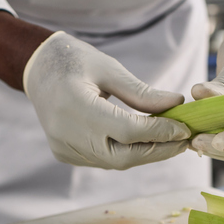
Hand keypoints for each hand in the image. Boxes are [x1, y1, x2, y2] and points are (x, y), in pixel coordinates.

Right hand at [23, 32, 189, 169]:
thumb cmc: (75, 61)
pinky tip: (143, 143)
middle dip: (157, 151)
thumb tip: (177, 105)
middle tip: (182, 141)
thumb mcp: (110, 69)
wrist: (38, 69)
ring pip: (113, 162)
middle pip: (122, 157)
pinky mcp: (64, 154)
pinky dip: (125, 154)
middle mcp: (66, 133)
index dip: (160, 133)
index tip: (185, 128)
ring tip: (168, 141)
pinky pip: (102, 160)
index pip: (128, 131)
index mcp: (75, 106)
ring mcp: (64, 148)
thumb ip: (142, 93)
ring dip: (144, 154)